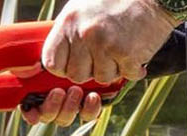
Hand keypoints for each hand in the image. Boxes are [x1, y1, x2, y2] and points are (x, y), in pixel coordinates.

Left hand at [21, 0, 178, 124]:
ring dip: (113, 69)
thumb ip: (68, 32)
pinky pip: (124, 75)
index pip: (52, 61)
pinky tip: (135, 54)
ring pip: (100, 77)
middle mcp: (85, 34)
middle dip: (90, 70)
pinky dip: (132, 69)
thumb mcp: (83, 7)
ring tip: (121, 50)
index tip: (74, 63)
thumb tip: (57, 57)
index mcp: (69, 22)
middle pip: (76, 74)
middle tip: (103, 56)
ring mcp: (105, 45)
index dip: (63, 67)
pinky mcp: (127, 54)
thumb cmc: (118, 1)